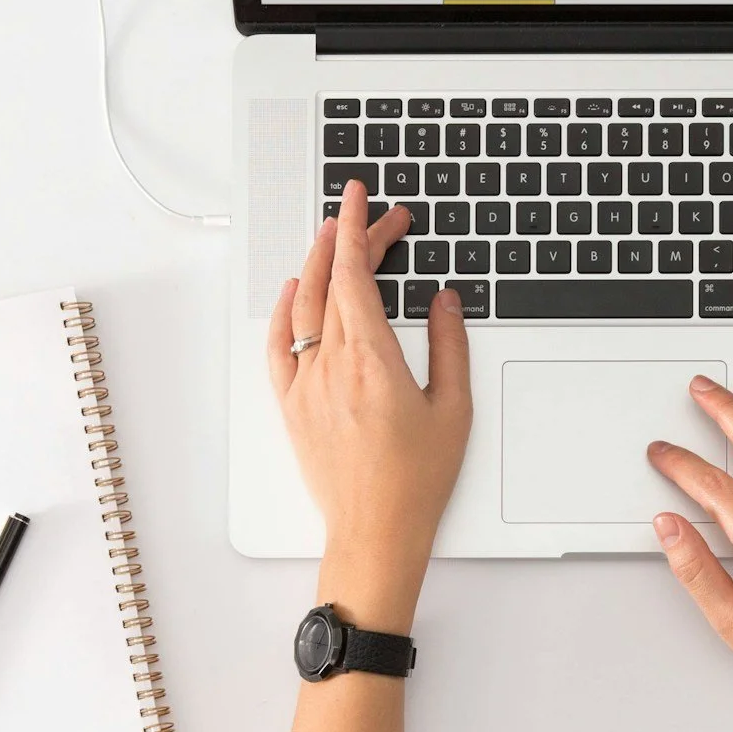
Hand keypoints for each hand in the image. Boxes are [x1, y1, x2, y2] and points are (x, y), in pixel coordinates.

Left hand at [266, 179, 470, 629]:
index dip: (359, 229)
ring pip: (303, 307)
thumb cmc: (416, 480)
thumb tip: (444, 300)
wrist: (374, 531)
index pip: (356, 274)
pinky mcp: (292, 406)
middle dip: (351, 239)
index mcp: (373, 359)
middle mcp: (332, 366)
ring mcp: (306, 385)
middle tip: (373, 217)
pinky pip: (279, 346)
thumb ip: (450, 346)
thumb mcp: (453, 408)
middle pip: (333, 282)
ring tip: (333, 236)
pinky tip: (294, 291)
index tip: (363, 200)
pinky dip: (284, 311)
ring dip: (317, 264)